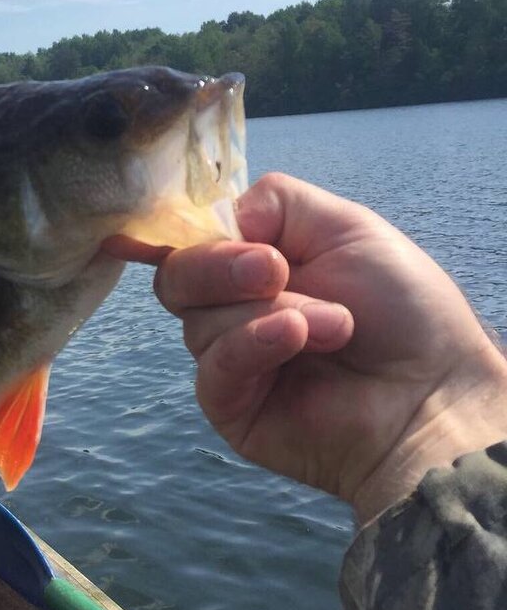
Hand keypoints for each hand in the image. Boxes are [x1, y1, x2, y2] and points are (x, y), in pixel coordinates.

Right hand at [141, 173, 506, 523]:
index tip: (241, 240)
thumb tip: (218, 218)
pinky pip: (213, 366)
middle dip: (221, 267)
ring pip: (198, 320)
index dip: (199, 234)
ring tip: (336, 326)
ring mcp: (229, 359)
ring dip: (271, 311)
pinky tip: (296, 340)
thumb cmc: (404, 310)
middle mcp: (233, 309)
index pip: (191, 240)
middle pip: (176, 277)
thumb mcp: (345, 226)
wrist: (433, 391)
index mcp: (252, 263)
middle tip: (276, 272)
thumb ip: (274, 203)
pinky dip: (252, 343)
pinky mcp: (229, 407)